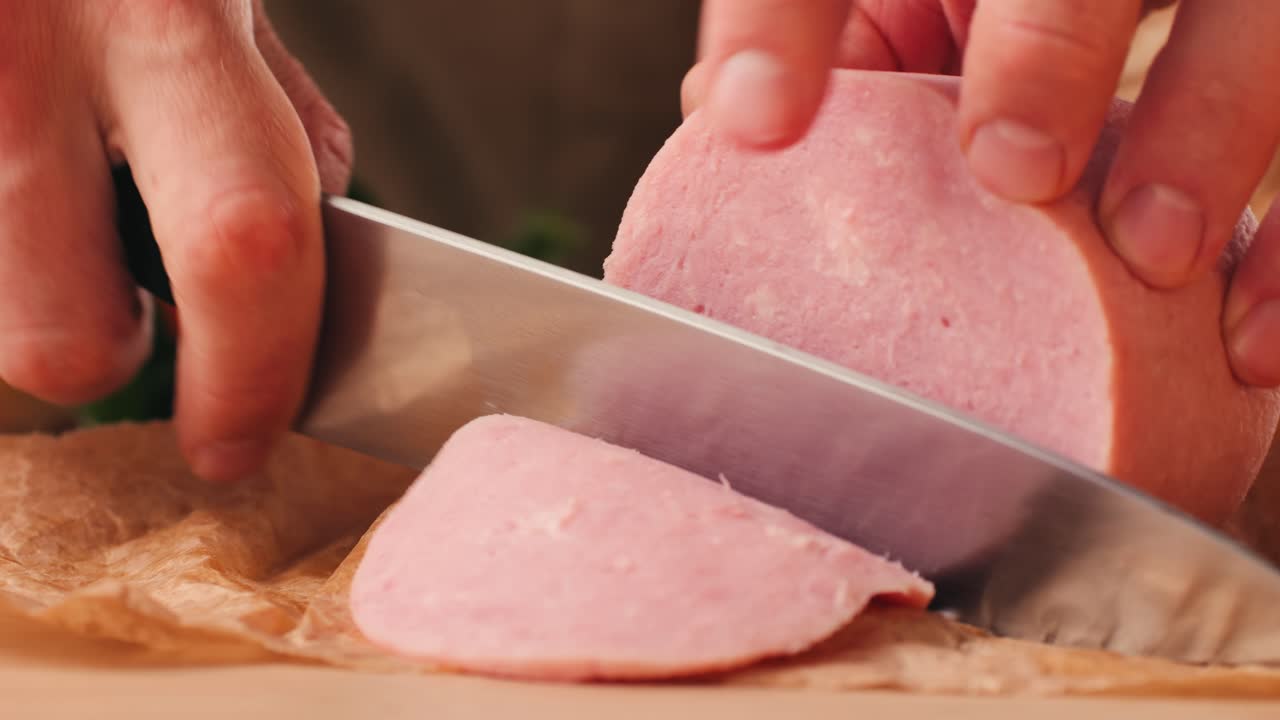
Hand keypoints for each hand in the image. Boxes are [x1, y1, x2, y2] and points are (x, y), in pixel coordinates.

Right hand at [0, 0, 352, 479]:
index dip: (255, 374)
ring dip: (15, 282)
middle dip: (102, 354)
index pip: (247, 246)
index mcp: (164, 9)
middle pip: (57, 339)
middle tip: (123, 298)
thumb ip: (267, 92)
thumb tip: (313, 217)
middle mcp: (22, 50)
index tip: (240, 440)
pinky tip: (5, 155)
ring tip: (41, 184)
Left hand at [683, 1, 1279, 386]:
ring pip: (1251, 21)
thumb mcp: (901, 6)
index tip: (751, 121)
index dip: (790, 21)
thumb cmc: (982, 13)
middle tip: (1012, 170)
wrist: (1080, 4)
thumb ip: (834, 48)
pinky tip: (1245, 346)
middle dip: (1049, 50)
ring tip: (1154, 250)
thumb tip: (723, 122)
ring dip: (1205, 132)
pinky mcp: (1277, 41)